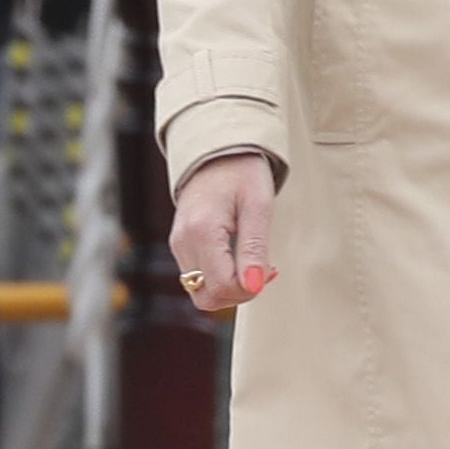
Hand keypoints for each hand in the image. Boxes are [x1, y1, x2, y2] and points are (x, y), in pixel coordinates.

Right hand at [173, 148, 279, 312]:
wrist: (216, 151)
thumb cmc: (242, 173)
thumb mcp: (258, 206)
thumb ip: (254, 249)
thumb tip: (254, 287)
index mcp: (202, 231)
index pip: (221, 288)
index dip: (250, 289)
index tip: (270, 269)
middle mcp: (183, 242)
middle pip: (208, 298)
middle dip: (239, 293)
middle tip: (263, 269)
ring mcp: (179, 245)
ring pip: (202, 291)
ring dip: (231, 286)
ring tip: (254, 260)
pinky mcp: (181, 245)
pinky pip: (199, 277)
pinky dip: (221, 276)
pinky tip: (239, 256)